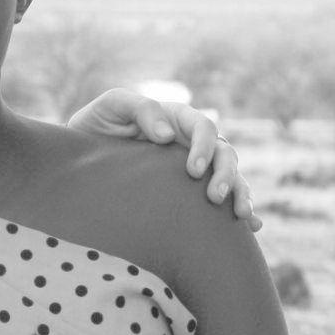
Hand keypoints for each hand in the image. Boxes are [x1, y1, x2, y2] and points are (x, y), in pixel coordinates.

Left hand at [66, 88, 259, 228]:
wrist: (81, 157)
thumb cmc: (96, 126)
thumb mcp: (111, 107)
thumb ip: (140, 109)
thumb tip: (167, 136)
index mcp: (176, 119)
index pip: (203, 128)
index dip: (204, 147)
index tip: (193, 171)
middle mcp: (191, 143)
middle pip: (225, 154)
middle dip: (226, 175)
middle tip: (214, 197)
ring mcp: (195, 168)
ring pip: (232, 177)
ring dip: (241, 193)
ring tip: (242, 215)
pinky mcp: (191, 193)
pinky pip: (224, 199)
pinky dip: (242, 212)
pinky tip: (253, 226)